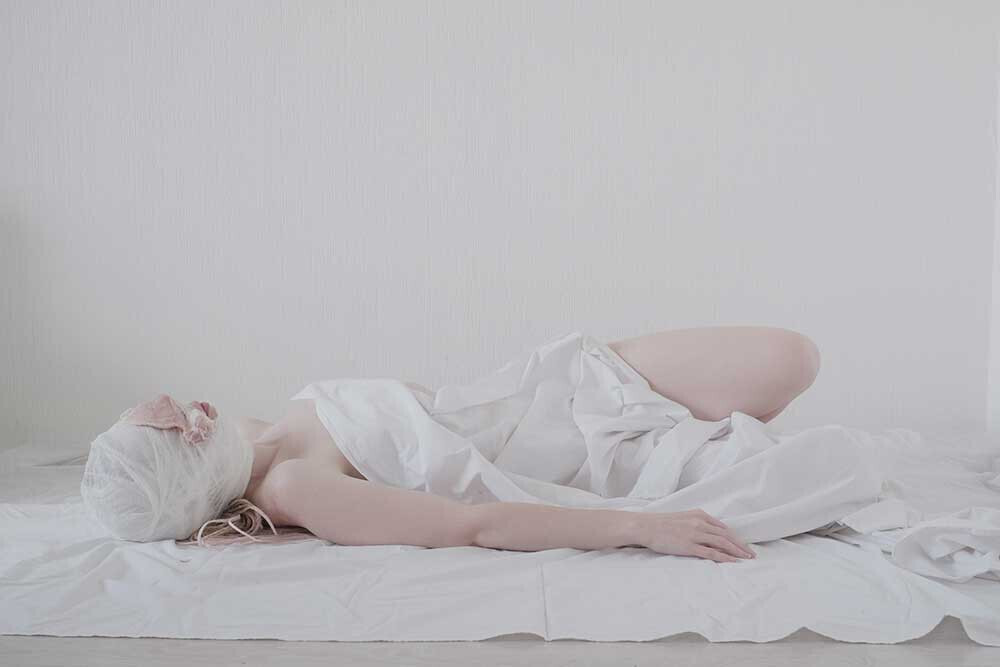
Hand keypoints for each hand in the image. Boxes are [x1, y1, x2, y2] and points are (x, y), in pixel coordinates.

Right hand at [637, 509, 755, 561]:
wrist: (645, 526)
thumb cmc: (661, 523)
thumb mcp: (682, 517)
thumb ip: (696, 522)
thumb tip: (709, 531)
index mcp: (699, 515)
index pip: (722, 527)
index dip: (735, 537)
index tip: (743, 545)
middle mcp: (700, 523)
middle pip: (726, 535)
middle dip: (741, 545)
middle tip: (751, 554)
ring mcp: (695, 534)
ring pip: (722, 543)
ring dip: (737, 551)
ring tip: (746, 559)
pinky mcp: (689, 546)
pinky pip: (711, 553)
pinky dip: (724, 557)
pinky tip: (733, 562)